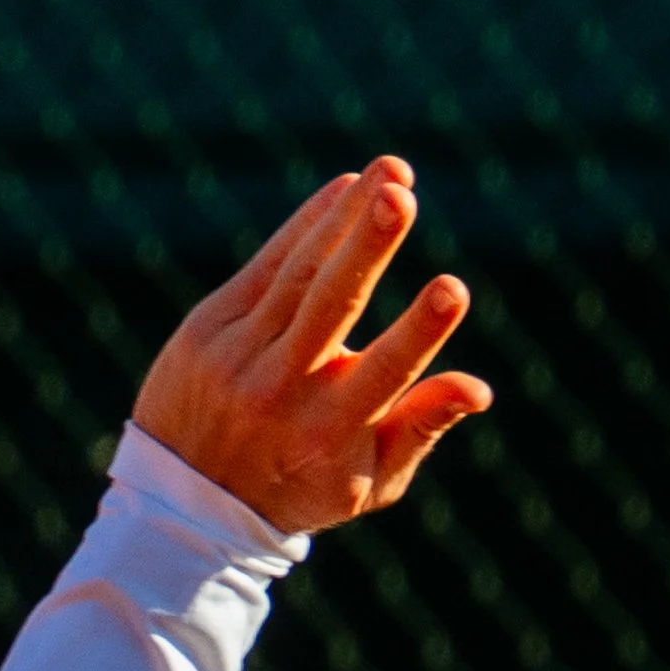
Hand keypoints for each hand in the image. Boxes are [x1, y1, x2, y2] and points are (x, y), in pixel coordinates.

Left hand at [131, 157, 489, 537]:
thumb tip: (479, 388)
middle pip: (332, 307)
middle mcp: (284, 391)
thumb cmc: (304, 484)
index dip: (420, 332)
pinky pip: (267, 264)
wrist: (189, 497)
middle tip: (401, 196)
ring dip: (346, 217)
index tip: (454, 289)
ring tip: (393, 173)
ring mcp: (242, 354)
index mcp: (331, 434)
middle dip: (368, 248)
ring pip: (301, 274)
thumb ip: (422, 428)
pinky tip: (344, 189)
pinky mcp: (211, 325)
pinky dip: (306, 224)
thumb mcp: (370, 479)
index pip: (384, 374)